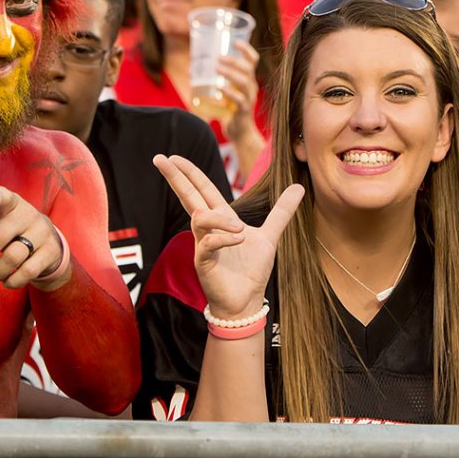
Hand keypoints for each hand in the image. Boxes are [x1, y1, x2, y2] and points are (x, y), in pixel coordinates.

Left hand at [0, 186, 68, 290]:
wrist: (43, 244)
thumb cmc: (4, 228)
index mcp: (10, 203)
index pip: (4, 197)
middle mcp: (28, 214)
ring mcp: (42, 232)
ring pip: (14, 256)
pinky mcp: (51, 252)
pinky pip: (28, 271)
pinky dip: (13, 281)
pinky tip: (7, 281)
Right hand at [153, 153, 302, 317]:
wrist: (246, 301)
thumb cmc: (250, 270)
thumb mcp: (269, 236)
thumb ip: (281, 211)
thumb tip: (299, 187)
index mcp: (220, 219)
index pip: (202, 189)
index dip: (189, 172)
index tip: (174, 156)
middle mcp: (207, 229)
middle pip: (188, 196)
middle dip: (175, 178)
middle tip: (160, 158)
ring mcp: (202, 245)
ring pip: (199, 219)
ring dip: (218, 218)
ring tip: (240, 229)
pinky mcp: (203, 262)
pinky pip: (207, 244)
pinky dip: (222, 239)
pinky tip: (238, 239)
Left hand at [218, 40, 261, 145]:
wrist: (239, 133)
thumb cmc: (230, 110)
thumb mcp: (223, 92)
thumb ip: (211, 80)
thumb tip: (190, 69)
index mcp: (248, 80)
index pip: (253, 60)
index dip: (247, 49)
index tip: (236, 41)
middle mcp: (251, 87)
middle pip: (248, 68)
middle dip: (235, 60)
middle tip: (219, 57)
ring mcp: (249, 99)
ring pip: (244, 82)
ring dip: (230, 73)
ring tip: (217, 68)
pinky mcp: (244, 110)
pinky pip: (239, 100)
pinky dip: (230, 93)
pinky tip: (220, 88)